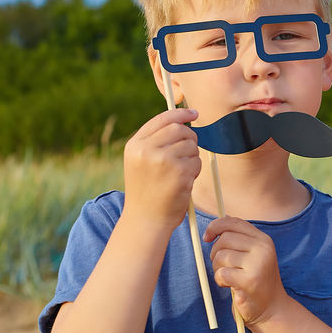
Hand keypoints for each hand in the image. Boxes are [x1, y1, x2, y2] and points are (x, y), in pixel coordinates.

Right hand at [121, 108, 200, 236]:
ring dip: (192, 157)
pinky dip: (195, 170)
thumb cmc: (147, 190)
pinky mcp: (179, 173)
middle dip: (190, 137)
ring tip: (180, 173)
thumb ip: (154, 141)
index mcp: (135, 145)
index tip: (193, 113)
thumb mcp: (140, 161)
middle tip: (189, 151)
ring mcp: (163, 161)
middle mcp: (147, 150)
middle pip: (179, 129)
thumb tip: (181, 120)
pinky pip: (197, 161)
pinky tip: (183, 182)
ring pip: (191, 145)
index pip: (162, 120)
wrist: (146, 219)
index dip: (180, 114)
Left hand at [204, 216, 284, 323]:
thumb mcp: (254, 255)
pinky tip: (229, 285)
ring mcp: (258, 264)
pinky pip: (222, 273)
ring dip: (217, 268)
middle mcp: (263, 248)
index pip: (234, 222)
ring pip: (221, 256)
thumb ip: (241, 238)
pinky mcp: (249, 280)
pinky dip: (220, 280)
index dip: (216, 226)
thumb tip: (222, 218)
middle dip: (215, 252)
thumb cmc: (257, 280)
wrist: (272, 308)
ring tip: (228, 277)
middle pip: (225, 238)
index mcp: (263, 240)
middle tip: (220, 265)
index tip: (207, 237)